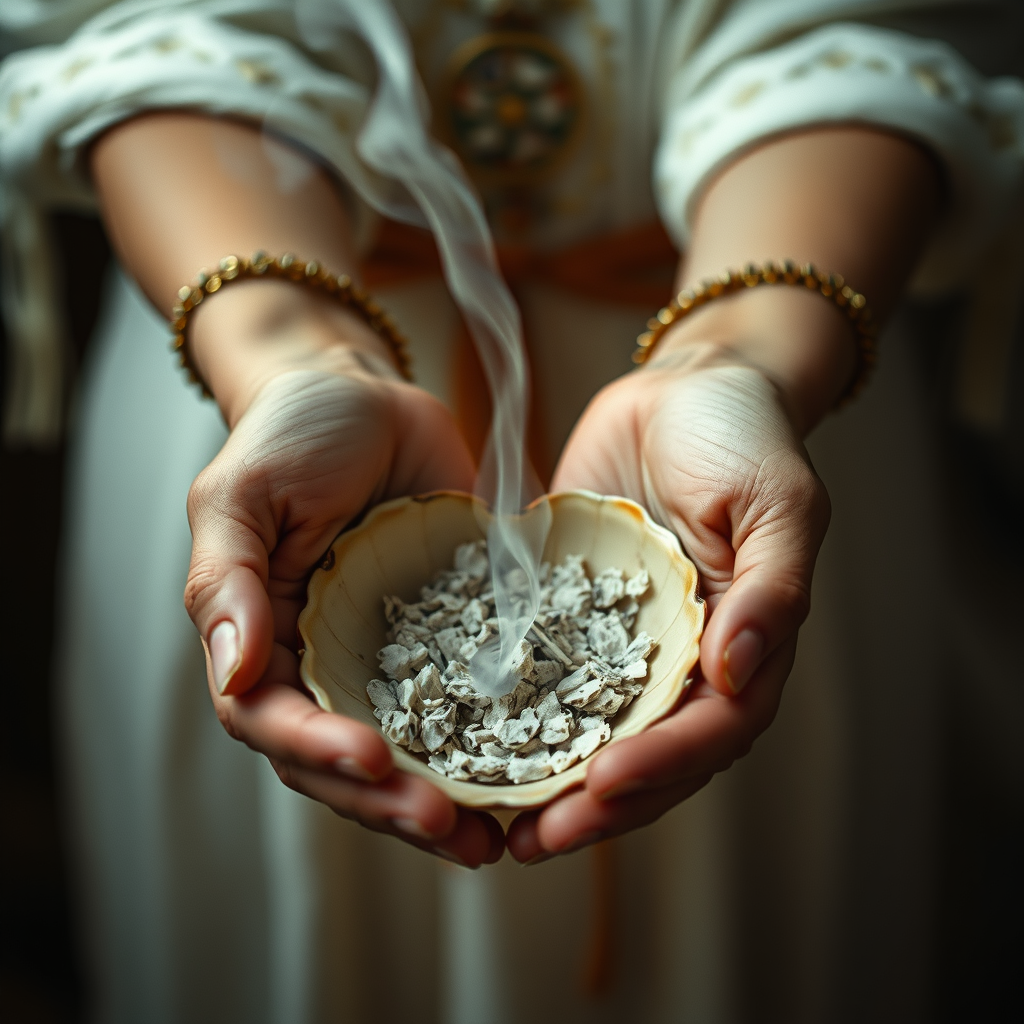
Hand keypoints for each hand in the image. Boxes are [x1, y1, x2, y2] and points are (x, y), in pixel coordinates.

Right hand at [185, 361, 503, 866]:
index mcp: (265, 643)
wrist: (369, 396)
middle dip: (393, 800)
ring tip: (495, 835)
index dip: (319, 752)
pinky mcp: (450, 640)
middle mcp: (326, 666)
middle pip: (347, 760)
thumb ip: (228, 584)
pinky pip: (470, 703)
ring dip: (447, 796)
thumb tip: (233, 674)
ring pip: (413, 750)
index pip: (276, 722)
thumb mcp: (241, 497)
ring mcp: (391, 660)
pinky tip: (536, 774)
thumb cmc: (291, 436)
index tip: (375, 762)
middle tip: (453, 827)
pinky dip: (495, 745)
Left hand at [507, 345, 829, 861]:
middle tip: (534, 838)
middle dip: (594, 802)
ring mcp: (618, 641)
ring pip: (586, 729)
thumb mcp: (777, 502)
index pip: (709, 730)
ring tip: (492, 820)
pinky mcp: (567, 612)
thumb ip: (771, 589)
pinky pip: (540, 672)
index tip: (603, 785)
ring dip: (546, 780)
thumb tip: (740, 674)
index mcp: (740, 645)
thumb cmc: (743, 436)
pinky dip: (509, 713)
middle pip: (644, 752)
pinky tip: (462, 739)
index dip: (661, 766)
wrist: (682, 386)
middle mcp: (679, 658)